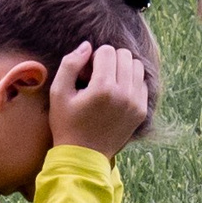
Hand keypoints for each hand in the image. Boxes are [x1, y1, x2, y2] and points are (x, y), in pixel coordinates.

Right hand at [47, 40, 150, 160]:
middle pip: (124, 55)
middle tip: (98, 76)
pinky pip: (143, 83)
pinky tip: (118, 93)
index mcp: (103, 87)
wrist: (84, 156)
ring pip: (136, 66)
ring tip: (109, 83)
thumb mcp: (58, 92)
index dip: (94, 57)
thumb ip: (70, 64)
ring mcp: (136, 103)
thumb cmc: (67, 124)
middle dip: (110, 60)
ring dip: (122, 68)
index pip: (107, 51)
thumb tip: (87, 46)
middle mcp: (124, 93)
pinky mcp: (141, 111)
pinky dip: (131, 82)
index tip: (86, 73)